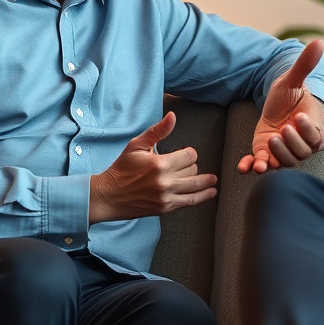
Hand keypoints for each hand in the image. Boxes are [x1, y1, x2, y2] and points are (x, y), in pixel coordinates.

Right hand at [89, 112, 217, 223]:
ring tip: (214, 180)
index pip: (189, 156)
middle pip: (193, 170)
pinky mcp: (165, 208)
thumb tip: (173, 116)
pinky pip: (190, 202)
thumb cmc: (121, 169)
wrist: (109, 196)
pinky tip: (211, 192)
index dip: (190, 153)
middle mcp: (165, 181)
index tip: (186, 153)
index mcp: (160, 163)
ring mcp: (166, 196)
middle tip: (187, 165)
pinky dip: (203, 197)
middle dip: (193, 165)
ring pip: (195, 186)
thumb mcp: (137, 145)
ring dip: (206, 182)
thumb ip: (157, 131)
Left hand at [237, 39, 323, 173]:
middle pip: (300, 153)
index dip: (308, 130)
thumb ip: (304, 65)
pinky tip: (243, 167)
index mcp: (312, 129)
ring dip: (275, 156)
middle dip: (291, 144)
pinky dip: (252, 167)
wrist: (276, 108)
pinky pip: (261, 164)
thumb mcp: (293, 80)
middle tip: (282, 130)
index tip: (299, 118)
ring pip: (283, 162)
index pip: (314, 135)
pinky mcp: (266, 154)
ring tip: (268, 143)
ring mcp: (283, 152)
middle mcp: (300, 145)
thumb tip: (318, 42)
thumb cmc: (290, 96)